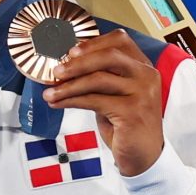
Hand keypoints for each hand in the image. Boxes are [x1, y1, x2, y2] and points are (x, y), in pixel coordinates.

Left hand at [44, 32, 162, 176]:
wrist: (143, 154)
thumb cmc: (124, 122)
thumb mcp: (113, 94)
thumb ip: (98, 77)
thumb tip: (63, 66)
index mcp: (142, 66)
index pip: (120, 40)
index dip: (93, 42)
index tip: (69, 51)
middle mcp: (146, 75)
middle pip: (109, 55)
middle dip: (77, 62)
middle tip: (55, 71)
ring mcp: (142, 93)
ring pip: (98, 79)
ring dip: (68, 85)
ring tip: (49, 93)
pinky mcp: (132, 111)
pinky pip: (94, 100)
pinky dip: (71, 101)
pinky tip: (57, 103)